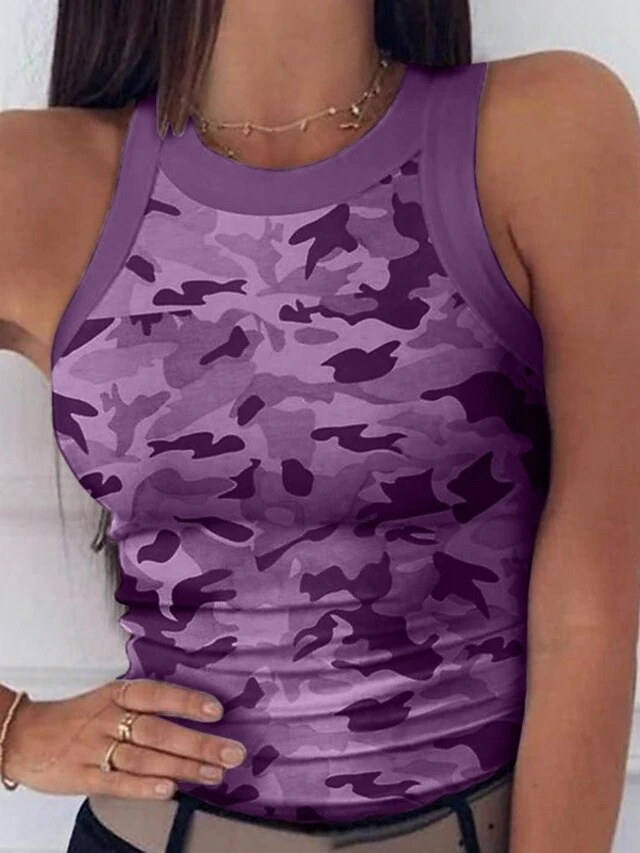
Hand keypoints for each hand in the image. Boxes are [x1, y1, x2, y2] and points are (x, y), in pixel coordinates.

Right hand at [2, 679, 245, 798]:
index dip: (186, 701)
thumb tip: (194, 717)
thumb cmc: (78, 718)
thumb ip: (144, 708)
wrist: (23, 736)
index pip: (156, 694)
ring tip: (215, 775)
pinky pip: (117, 783)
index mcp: (116, 695)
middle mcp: (109, 719)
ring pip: (145, 759)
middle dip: (199, 743)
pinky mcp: (83, 777)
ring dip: (183, 768)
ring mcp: (95, 749)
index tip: (217, 711)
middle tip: (233, 753)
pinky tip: (170, 791)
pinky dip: (144, 788)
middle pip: (158, 731)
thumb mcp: (108, 700)